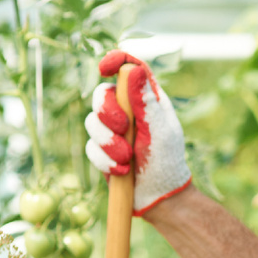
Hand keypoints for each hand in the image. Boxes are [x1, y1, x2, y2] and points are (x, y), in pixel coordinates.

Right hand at [85, 50, 192, 215]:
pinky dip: (105, 161)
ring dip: (109, 143)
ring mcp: (113, 130)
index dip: (116, 60)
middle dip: (108, 112)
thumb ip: (146, 101)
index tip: (104, 68)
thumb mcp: (160, 129)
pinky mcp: (102, 150)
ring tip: (128, 159)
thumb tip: (134, 69)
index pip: (130, 67)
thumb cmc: (166, 161)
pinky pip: (91, 147)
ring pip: (91, 121)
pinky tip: (123, 171)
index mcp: (147, 99)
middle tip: (125, 129)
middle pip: (102, 93)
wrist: (158, 197)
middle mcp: (128, 110)